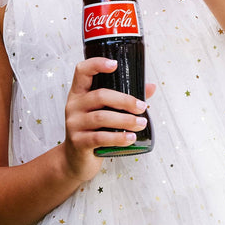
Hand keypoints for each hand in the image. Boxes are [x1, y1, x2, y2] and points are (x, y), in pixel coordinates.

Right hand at [62, 57, 150, 181]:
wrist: (75, 160)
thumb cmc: (93, 131)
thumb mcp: (104, 112)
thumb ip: (124, 99)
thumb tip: (150, 87)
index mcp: (79, 94)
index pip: (82, 71)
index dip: (97, 64)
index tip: (115, 64)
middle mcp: (73, 106)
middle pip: (100, 96)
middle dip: (125, 100)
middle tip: (142, 107)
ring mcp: (74, 124)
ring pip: (102, 117)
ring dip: (126, 120)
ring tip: (141, 123)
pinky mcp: (78, 142)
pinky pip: (100, 138)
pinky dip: (118, 138)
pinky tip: (131, 138)